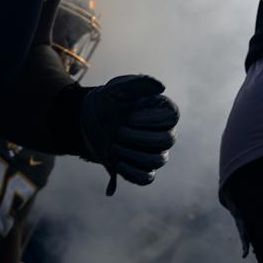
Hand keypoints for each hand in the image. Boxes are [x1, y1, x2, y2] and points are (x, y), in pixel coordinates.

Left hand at [78, 75, 178, 193]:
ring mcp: (154, 152)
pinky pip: (146, 178)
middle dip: (139, 137)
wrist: (90, 120)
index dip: (152, 120)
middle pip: (167, 140)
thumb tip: (161, 87)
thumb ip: (139, 83)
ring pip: (157, 161)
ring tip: (113, 145)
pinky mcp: (142, 169)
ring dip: (133, 154)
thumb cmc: (109, 100)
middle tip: (119, 131)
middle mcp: (163, 132)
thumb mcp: (118, 88)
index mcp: (162, 111)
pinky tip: (116, 164)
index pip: (172, 117)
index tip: (131, 116)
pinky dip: (132, 173)